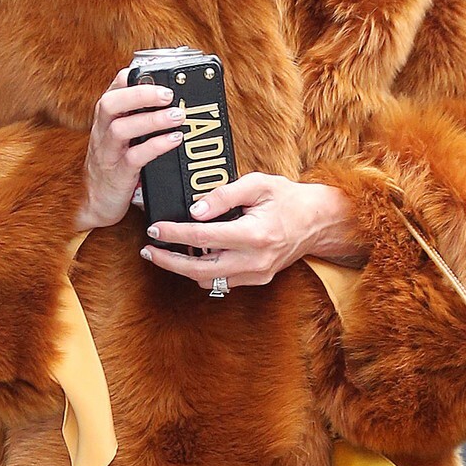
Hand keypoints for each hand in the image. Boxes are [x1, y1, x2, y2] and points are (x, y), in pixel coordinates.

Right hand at [76, 74, 186, 230]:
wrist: (97, 203)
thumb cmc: (114, 166)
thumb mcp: (123, 138)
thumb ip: (138, 119)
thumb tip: (170, 101)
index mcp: (105, 119)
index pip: (113, 88)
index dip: (134, 77)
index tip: (158, 73)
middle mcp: (102, 132)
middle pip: (111, 103)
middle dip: (140, 94)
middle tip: (169, 94)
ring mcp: (107, 154)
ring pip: (121, 128)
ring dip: (152, 119)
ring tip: (178, 116)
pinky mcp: (117, 175)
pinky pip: (135, 157)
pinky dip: (156, 146)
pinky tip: (174, 140)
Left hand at [142, 174, 359, 291]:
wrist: (318, 221)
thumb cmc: (288, 198)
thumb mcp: (258, 184)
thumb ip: (224, 195)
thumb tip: (194, 210)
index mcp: (254, 234)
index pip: (202, 236)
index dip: (174, 233)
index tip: (155, 228)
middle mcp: (254, 260)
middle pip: (199, 270)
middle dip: (169, 261)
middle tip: (148, 251)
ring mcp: (257, 274)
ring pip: (209, 280)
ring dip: (183, 269)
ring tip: (164, 254)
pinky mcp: (258, 279)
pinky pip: (223, 281)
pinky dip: (203, 272)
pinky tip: (192, 257)